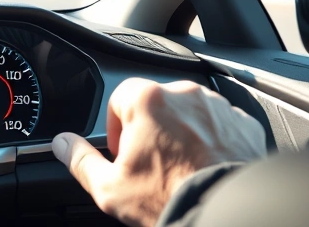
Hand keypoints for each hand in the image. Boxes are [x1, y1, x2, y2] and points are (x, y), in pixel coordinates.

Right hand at [51, 78, 265, 226]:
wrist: (228, 215)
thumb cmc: (170, 199)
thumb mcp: (109, 188)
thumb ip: (79, 160)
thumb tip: (61, 144)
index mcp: (147, 100)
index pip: (118, 99)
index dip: (115, 128)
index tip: (123, 153)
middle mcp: (185, 94)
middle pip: (155, 104)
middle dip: (150, 130)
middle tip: (151, 165)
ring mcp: (218, 108)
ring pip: (189, 112)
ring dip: (182, 132)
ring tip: (181, 168)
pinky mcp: (246, 125)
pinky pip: (221, 125)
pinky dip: (214, 141)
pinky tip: (206, 167)